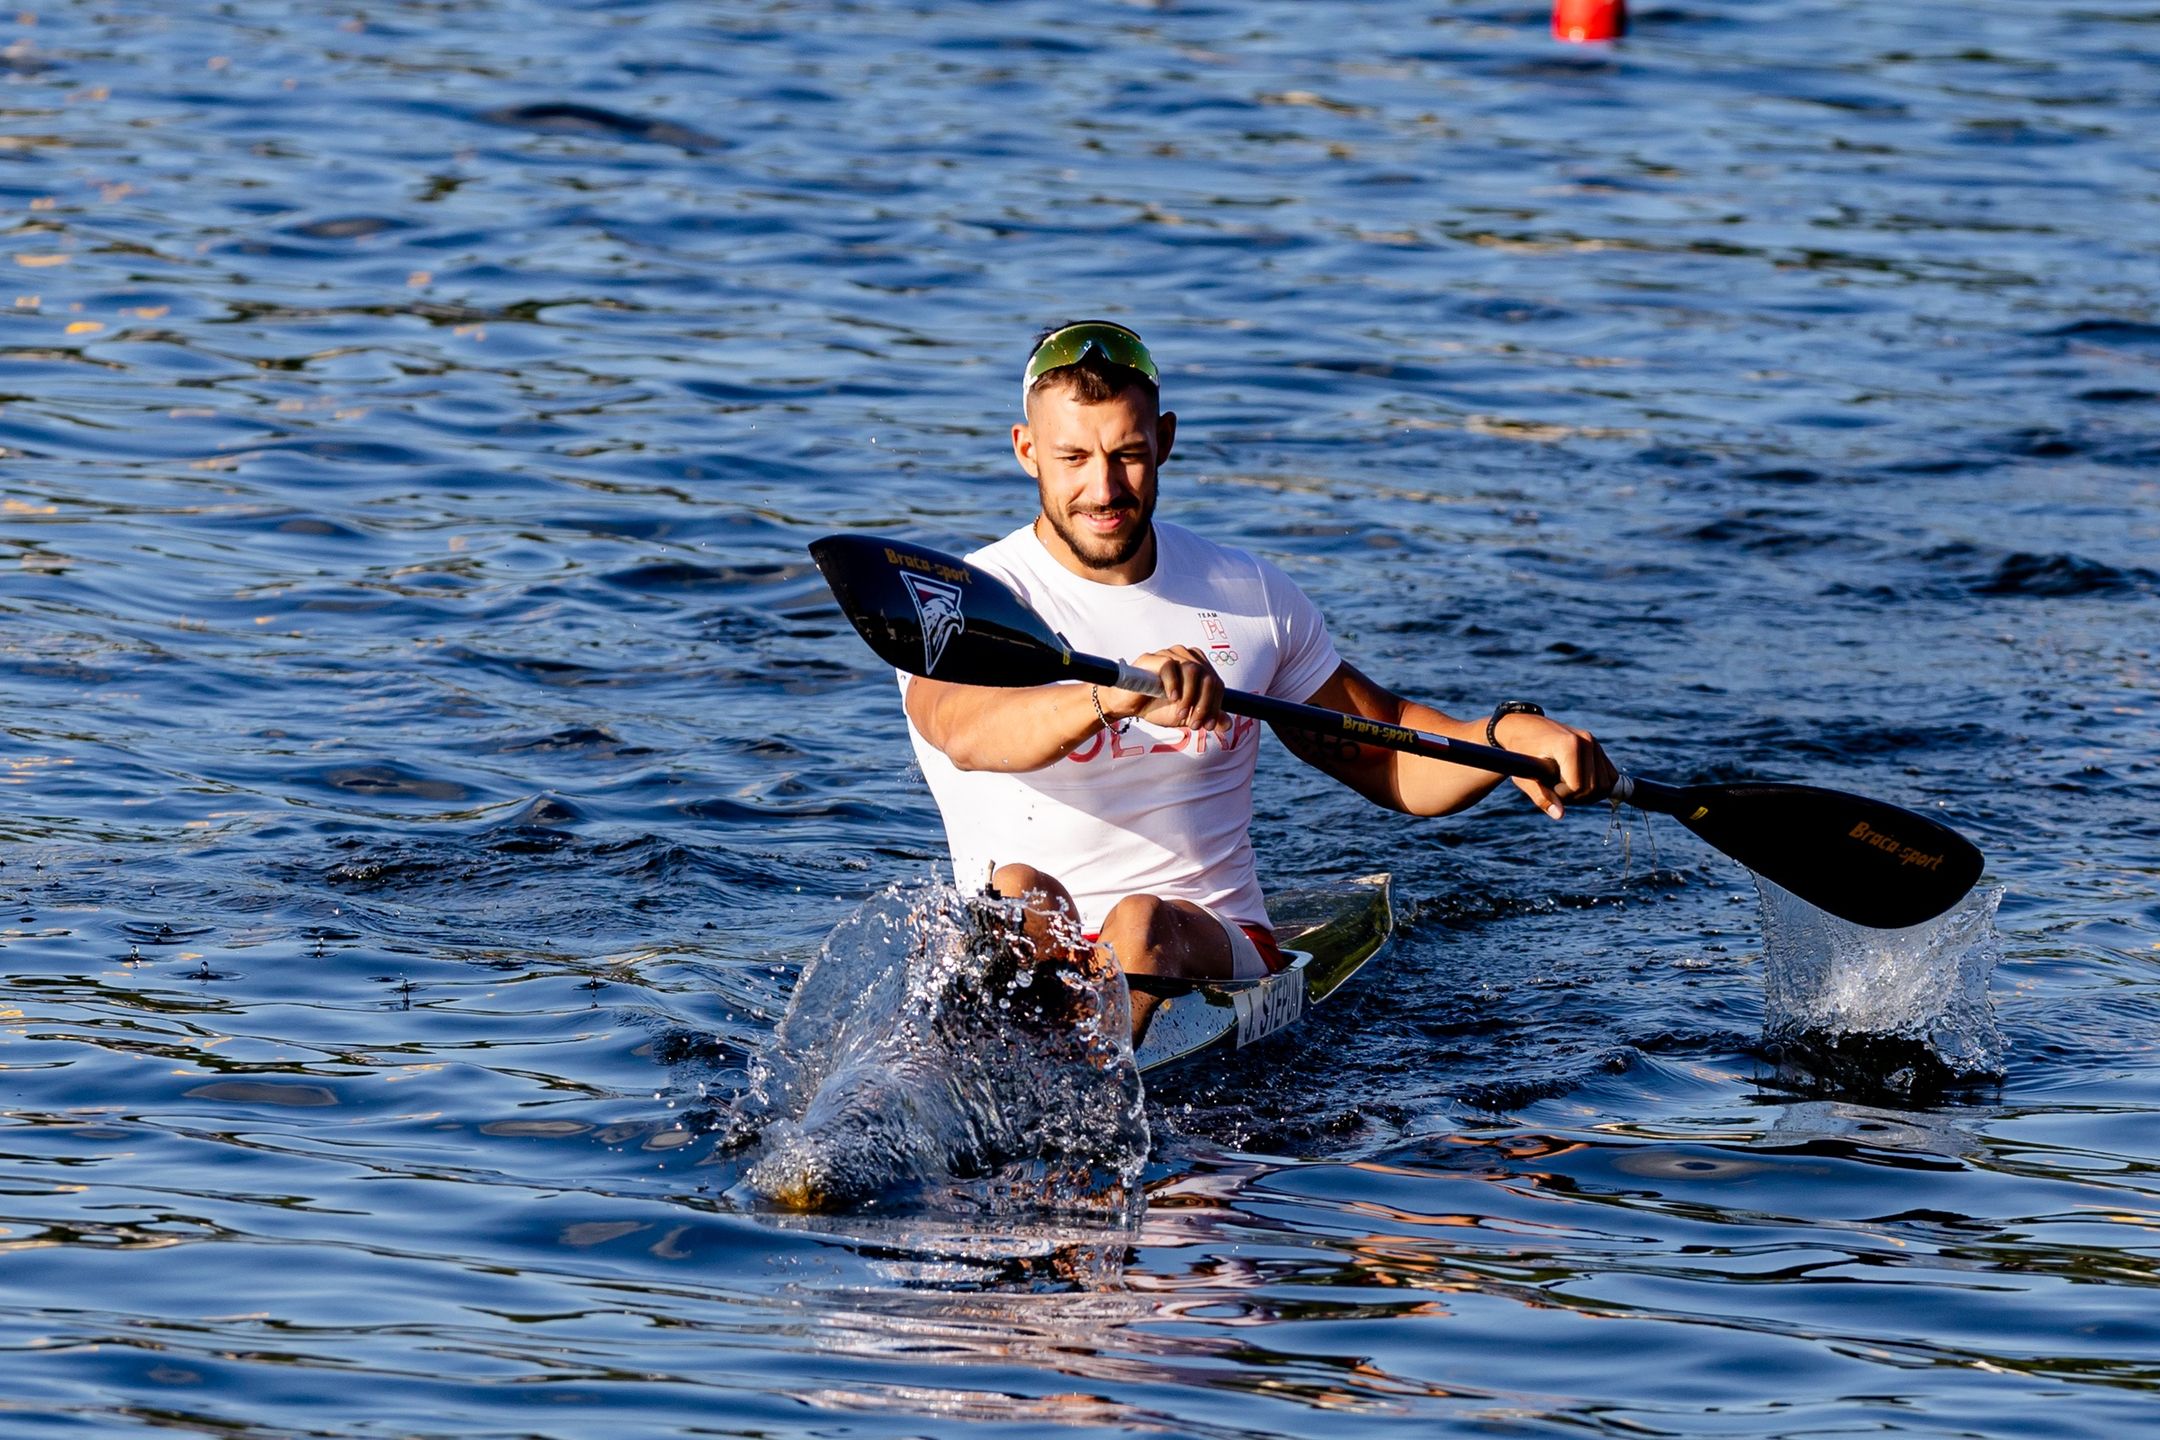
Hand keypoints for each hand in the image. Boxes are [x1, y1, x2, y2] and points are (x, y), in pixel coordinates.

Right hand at [1109, 646, 1226, 733]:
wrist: (1130, 706)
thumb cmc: (1158, 706)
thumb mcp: (1188, 714)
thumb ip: (1208, 715)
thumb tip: (1228, 723)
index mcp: (1198, 666)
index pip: (1216, 683)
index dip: (1215, 706)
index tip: (1208, 725)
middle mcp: (1186, 655)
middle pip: (1207, 676)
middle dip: (1204, 704)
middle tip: (1194, 723)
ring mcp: (1169, 654)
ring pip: (1192, 670)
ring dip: (1190, 697)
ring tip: (1182, 714)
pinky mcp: (1152, 658)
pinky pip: (1169, 666)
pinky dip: (1174, 684)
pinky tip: (1172, 699)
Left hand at [1496, 712, 1616, 819]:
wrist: (1524, 727)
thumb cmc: (1521, 751)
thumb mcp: (1524, 775)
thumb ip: (1541, 796)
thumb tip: (1559, 815)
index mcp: (1569, 744)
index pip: (1578, 786)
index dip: (1562, 795)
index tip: (1547, 787)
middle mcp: (1587, 741)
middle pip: (1594, 788)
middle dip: (1575, 797)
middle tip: (1555, 789)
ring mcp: (1594, 743)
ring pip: (1605, 785)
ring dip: (1587, 794)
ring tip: (1565, 786)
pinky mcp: (1598, 748)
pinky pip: (1610, 776)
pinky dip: (1596, 787)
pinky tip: (1576, 783)